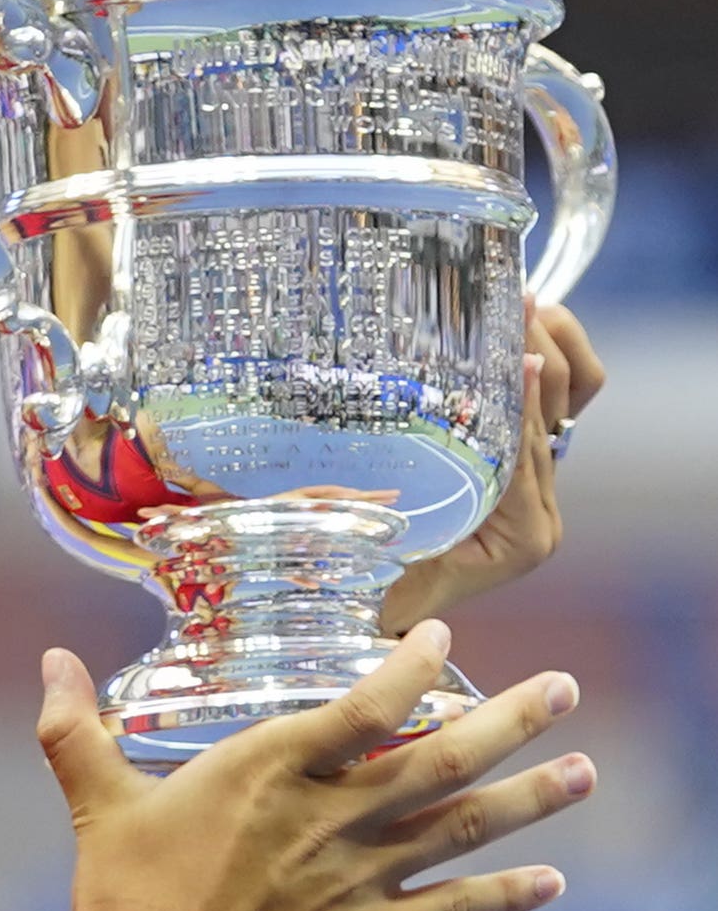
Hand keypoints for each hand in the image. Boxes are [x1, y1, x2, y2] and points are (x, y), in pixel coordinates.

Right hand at [36, 620, 592, 910]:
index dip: (409, 669)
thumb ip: (74, 725)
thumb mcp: (94, 797)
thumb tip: (51, 659)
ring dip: (530, 798)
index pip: (359, 707)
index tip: (442, 636)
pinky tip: (547, 880)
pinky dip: (504, 896)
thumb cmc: (122, 892)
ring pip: (460, 828)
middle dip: (509, 721)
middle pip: (437, 759)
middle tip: (564, 687)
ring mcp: (353, 881)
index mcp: (265, 772)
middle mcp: (325, 819)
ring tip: (585, 769)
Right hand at [382, 301, 605, 631]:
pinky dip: (539, 367)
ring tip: (520, 303)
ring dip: (544, 352)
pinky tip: (519, 328)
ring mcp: (535, 488)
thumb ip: (387, 528)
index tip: (517, 356)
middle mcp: (540, 510)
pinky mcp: (522, 469)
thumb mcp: (386, 558)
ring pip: (560, 407)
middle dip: (536, 358)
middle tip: (516, 304)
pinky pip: (547, 409)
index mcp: (523, 535)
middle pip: (550, 418)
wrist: (388, 607)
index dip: (519, 401)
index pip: (524, 450)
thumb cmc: (381, 589)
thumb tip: (349, 490)